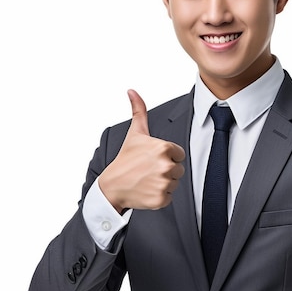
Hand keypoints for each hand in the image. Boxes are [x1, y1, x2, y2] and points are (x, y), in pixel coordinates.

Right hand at [98, 89, 185, 212]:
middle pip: (178, 169)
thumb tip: (132, 91)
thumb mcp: (134, 133)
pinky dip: (160, 196)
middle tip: (148, 170)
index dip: (167, 156)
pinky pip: (169, 197)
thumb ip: (138, 110)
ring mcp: (163, 183)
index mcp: (163, 148)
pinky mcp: (161, 199)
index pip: (178, 154)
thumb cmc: (125, 159)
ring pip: (174, 183)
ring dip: (163, 183)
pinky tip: (147, 190)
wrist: (112, 186)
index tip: (152, 159)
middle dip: (165, 170)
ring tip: (147, 180)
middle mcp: (165, 165)